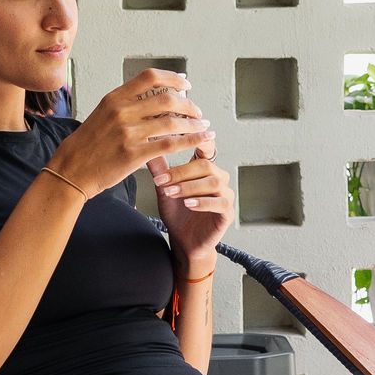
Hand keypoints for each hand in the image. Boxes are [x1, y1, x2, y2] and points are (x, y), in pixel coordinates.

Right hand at [48, 71, 213, 198]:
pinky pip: (170, 144)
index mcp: (114, 98)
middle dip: (188, 105)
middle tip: (197, 112)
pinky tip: (200, 140)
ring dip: (193, 124)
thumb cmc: (86, 145)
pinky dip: (190, 141)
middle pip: (167, 99)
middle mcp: (122, 112)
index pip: (150, 77)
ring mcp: (128, 133)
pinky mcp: (134, 154)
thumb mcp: (102, 115)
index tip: (186, 83)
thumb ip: (125, 105)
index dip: (173, 78)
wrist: (70, 170)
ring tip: (202, 127)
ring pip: (172, 122)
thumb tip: (153, 98)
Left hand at [148, 148, 233, 271]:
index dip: (197, 138)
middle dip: (181, 172)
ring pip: (212, 183)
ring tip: (171, 192)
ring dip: (189, 187)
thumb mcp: (164, 188)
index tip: (183, 133)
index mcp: (205, 169)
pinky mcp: (228, 212)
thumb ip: (159, 168)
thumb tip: (147, 144)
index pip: (206, 147)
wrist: (184, 241)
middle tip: (162, 180)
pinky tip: (188, 204)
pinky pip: (219, 203)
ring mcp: (226, 195)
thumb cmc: (177, 213)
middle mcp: (219, 178)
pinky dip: (203, 202)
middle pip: (205, 165)